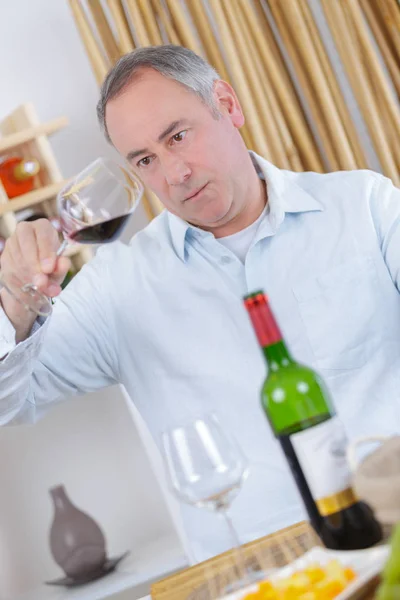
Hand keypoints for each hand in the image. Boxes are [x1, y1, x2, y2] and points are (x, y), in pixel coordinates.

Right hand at [0, 219, 70, 340]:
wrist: (29, 296)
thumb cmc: (48, 279)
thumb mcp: (56, 275)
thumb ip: (59, 268)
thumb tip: (63, 262)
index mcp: (43, 231)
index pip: (43, 229)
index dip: (46, 246)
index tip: (48, 266)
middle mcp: (25, 235)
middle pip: (27, 238)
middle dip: (35, 260)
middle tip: (42, 280)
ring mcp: (12, 247)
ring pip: (16, 252)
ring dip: (28, 272)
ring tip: (40, 287)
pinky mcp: (4, 260)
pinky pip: (9, 265)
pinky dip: (19, 277)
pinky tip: (29, 287)